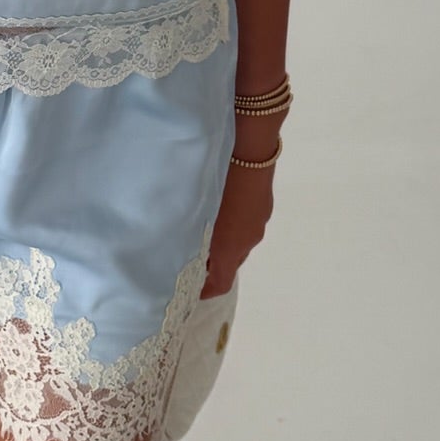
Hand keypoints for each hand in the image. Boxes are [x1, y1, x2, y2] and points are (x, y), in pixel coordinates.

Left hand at [201, 116, 280, 296]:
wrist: (250, 148)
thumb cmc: (218, 181)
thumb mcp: (196, 210)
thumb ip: (189, 234)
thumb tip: (176, 248)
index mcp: (231, 248)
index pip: (220, 284)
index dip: (204, 291)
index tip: (188, 289)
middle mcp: (249, 240)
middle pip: (230, 264)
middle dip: (210, 265)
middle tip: (187, 255)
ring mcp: (258, 221)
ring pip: (238, 243)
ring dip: (222, 244)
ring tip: (200, 230)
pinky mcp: (263, 205)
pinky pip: (246, 225)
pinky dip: (232, 227)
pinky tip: (218, 209)